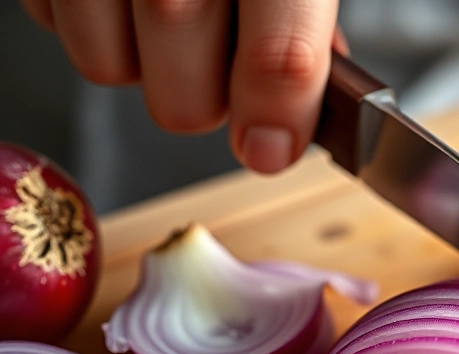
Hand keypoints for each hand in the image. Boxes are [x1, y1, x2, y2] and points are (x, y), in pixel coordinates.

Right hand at [20, 0, 344, 173]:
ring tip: (164, 12)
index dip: (280, 121)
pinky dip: (90, 21)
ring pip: (109, 68)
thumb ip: (303, 20)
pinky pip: (57, 25)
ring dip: (143, 60)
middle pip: (188, 98)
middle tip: (219, 57)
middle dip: (208, 98)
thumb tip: (314, 101)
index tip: (274, 149)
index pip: (282, 61)